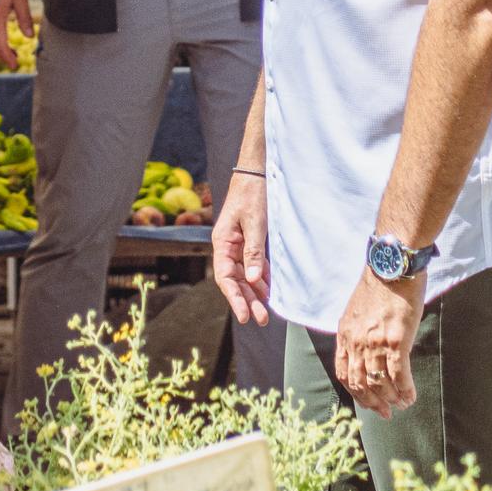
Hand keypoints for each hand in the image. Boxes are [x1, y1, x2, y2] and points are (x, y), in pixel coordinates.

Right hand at [213, 171, 270, 326]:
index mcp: (222, 242)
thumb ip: (253, 251)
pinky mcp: (249, 240)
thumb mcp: (254, 222)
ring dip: (255, 292)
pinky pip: (254, 265)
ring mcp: (238, 244)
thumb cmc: (253, 193)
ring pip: (245, 275)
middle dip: (248, 300)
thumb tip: (254, 280)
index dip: (235, 298)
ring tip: (266, 312)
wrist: (257, 171)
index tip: (245, 316)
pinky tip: (269, 290)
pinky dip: (261, 278)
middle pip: (236, 280)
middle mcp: (227, 246)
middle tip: (261, 319)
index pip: (226, 277)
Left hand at [335, 269, 424, 420]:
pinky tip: (411, 396)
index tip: (368, 403)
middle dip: (373, 402)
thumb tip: (365, 351)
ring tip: (402, 404)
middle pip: (360, 382)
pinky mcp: (396, 340)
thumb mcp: (356, 311)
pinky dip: (405, 390)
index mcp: (345, 334)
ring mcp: (375, 342)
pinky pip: (399, 374)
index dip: (356, 393)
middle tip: (386, 412)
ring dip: (391, 398)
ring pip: (380, 382)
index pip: (344, 373)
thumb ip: (357, 332)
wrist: (392, 267)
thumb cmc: (379, 286)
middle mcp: (356, 341)